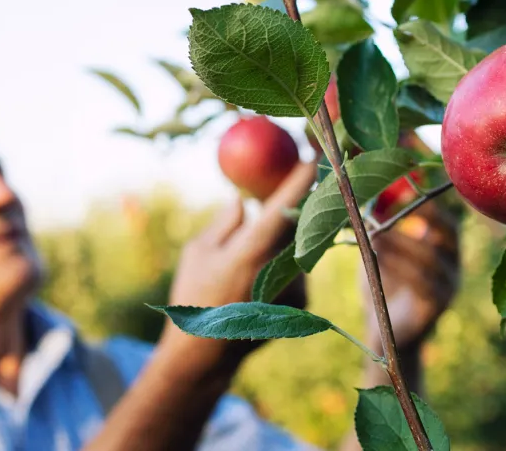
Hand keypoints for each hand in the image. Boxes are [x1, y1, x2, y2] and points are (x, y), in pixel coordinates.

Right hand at [160, 161, 317, 369]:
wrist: (208, 353)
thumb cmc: (195, 295)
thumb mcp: (198, 252)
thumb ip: (226, 222)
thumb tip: (244, 200)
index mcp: (252, 250)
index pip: (285, 204)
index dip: (301, 176)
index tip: (311, 153)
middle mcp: (281, 267)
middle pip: (301, 220)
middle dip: (300, 199)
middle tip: (294, 178)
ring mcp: (296, 286)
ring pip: (299, 244)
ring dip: (286, 236)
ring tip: (255, 252)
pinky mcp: (303, 301)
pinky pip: (298, 266)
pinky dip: (285, 261)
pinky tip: (259, 279)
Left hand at [361, 201, 458, 355]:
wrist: (383, 333)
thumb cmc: (382, 288)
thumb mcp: (379, 255)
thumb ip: (378, 230)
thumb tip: (367, 200)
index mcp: (443, 250)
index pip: (447, 221)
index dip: (431, 205)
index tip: (407, 190)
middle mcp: (452, 266)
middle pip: (448, 235)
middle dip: (424, 219)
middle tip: (396, 209)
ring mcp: (448, 287)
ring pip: (430, 259)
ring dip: (401, 244)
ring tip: (377, 235)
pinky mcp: (437, 306)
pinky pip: (422, 282)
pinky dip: (399, 267)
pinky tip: (379, 258)